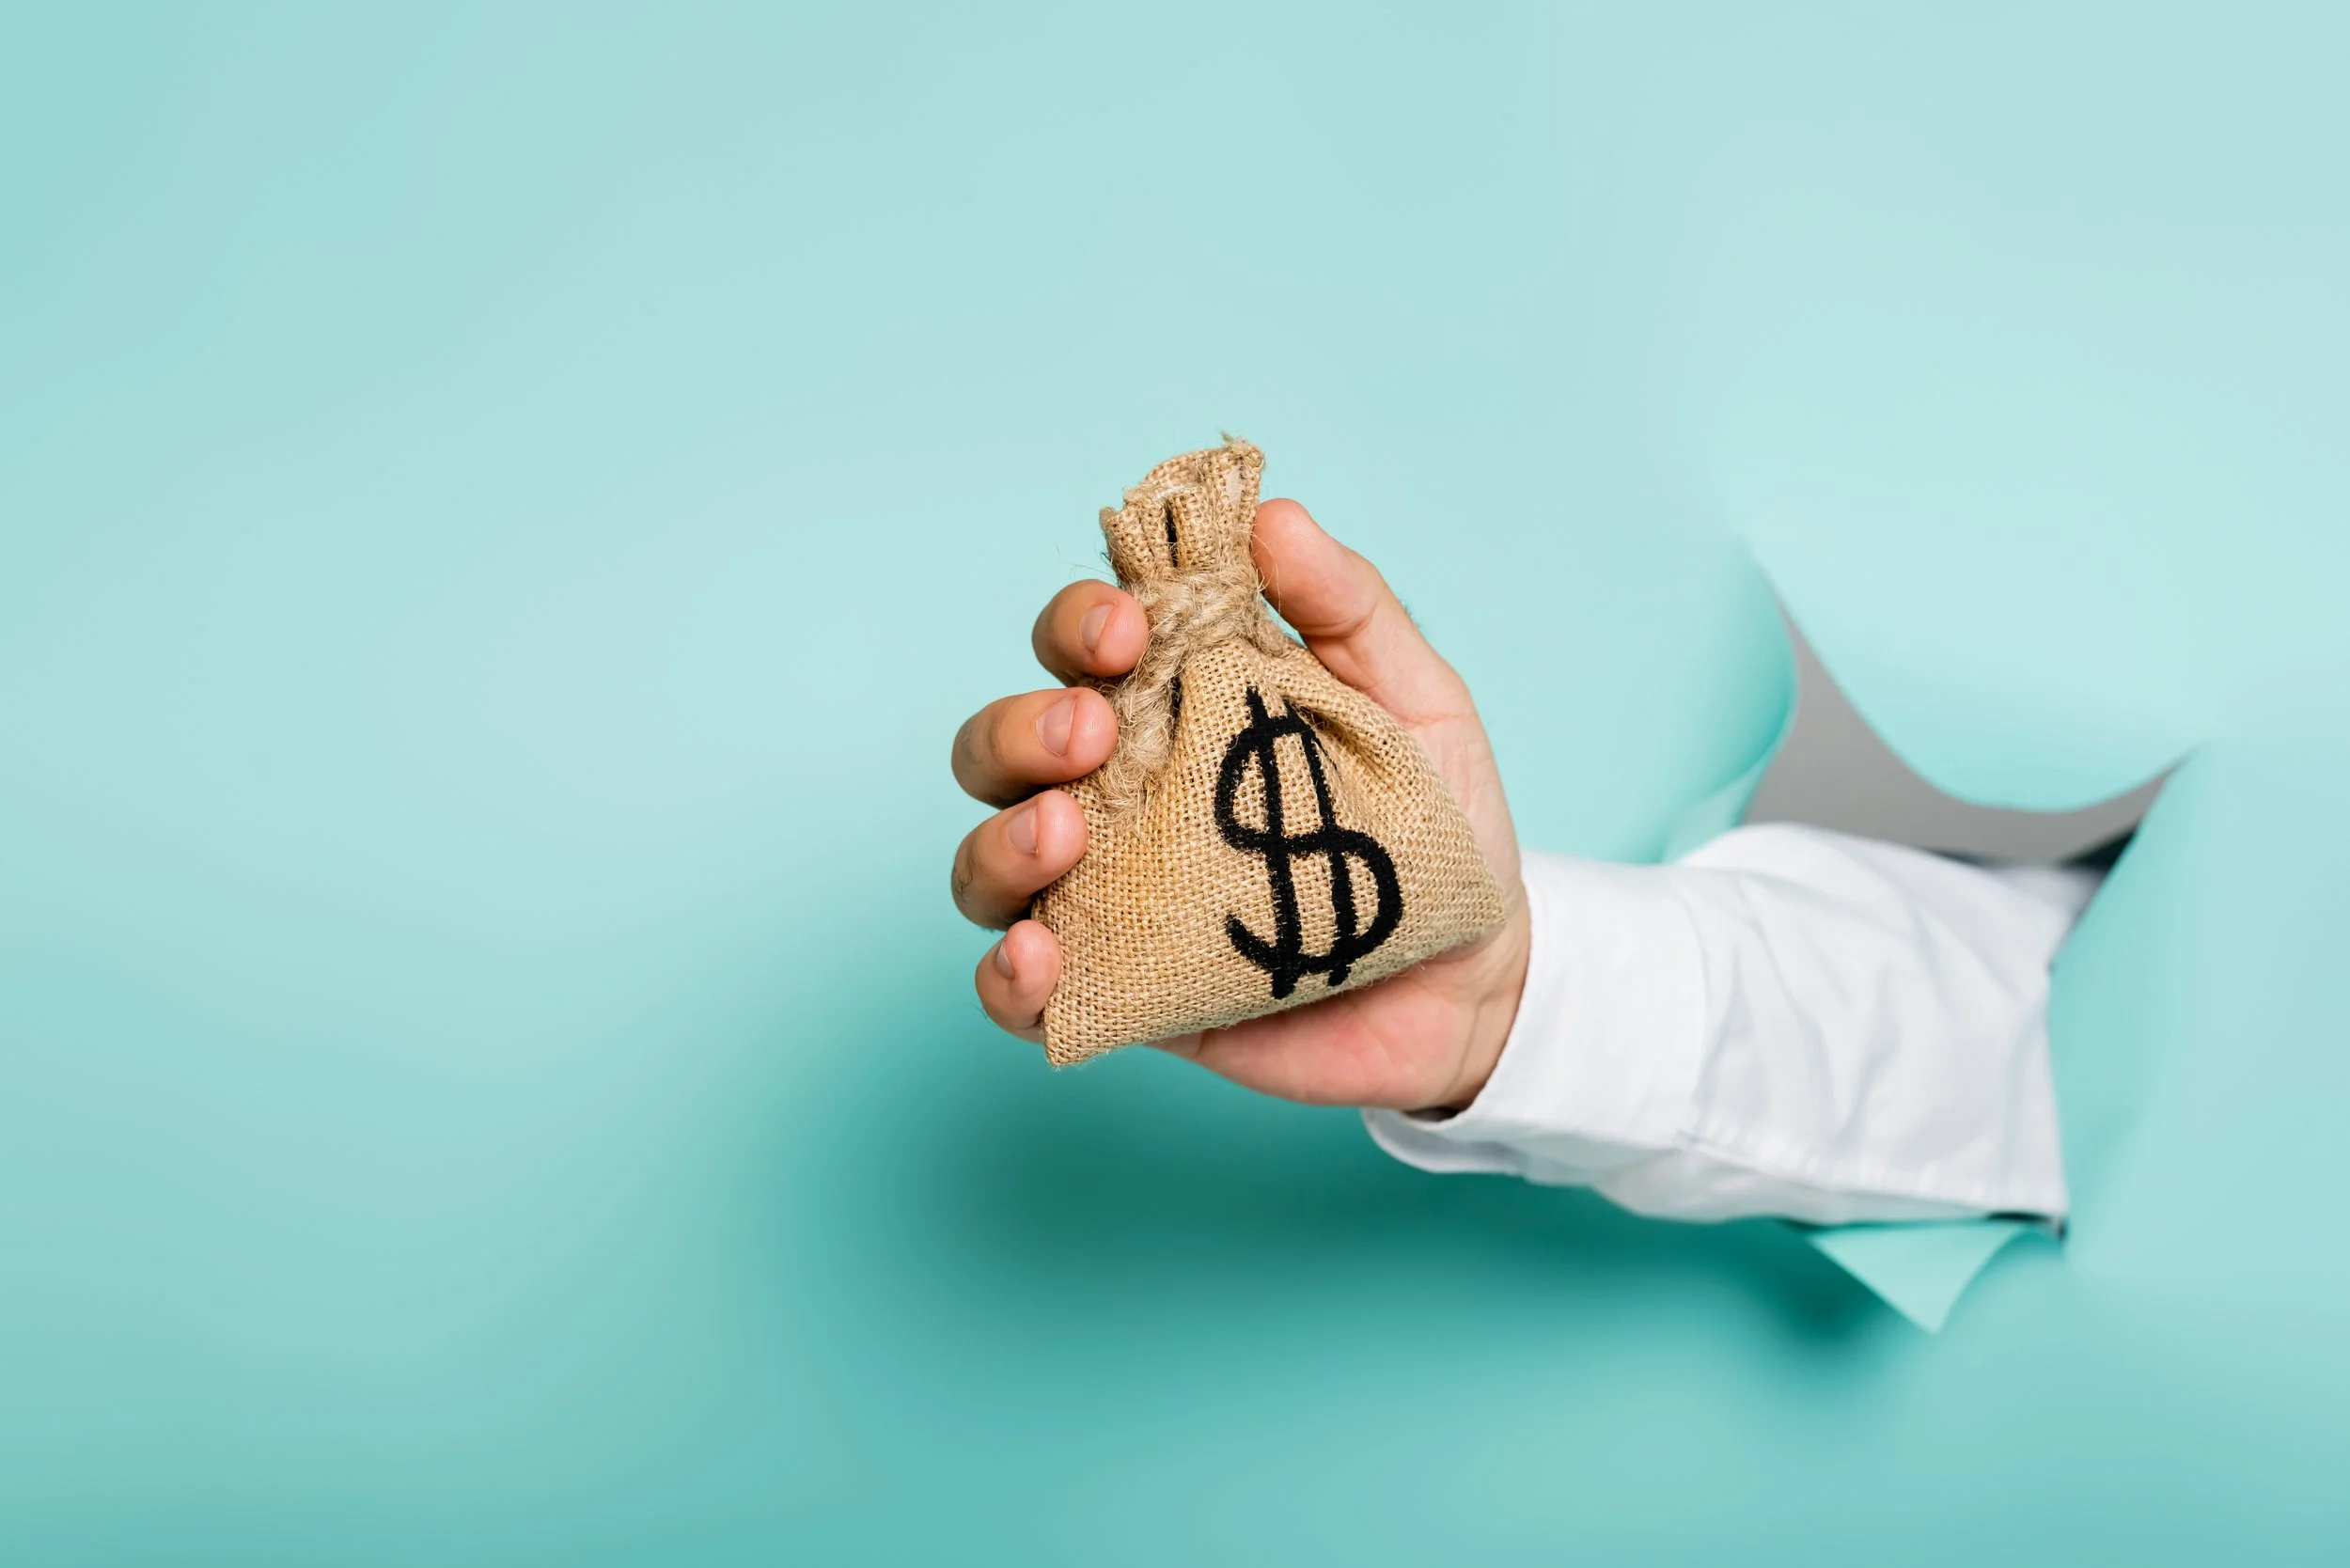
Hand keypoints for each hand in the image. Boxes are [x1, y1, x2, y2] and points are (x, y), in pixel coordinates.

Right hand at [948, 499, 1529, 1111]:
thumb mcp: (1415, 702)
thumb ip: (1349, 607)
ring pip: (987, 859)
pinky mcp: (1119, 997)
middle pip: (1003, 744)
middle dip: (1026, 725)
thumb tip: (1273, 518)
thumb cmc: (1436, 828)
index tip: (1130, 627)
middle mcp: (1118, 795)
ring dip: (1002, 838)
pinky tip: (1039, 956)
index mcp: (1172, 706)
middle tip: (1096, 730)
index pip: (1079, 643)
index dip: (1078, 621)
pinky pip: (1017, 994)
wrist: (1479, 979)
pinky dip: (1005, 977)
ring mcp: (1108, 898)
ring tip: (1064, 832)